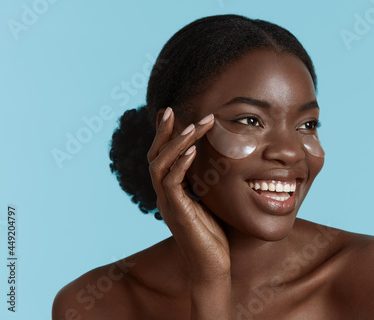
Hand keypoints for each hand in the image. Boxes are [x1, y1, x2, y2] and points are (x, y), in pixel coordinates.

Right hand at [147, 108, 229, 282]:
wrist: (213, 267)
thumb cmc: (214, 235)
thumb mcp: (210, 201)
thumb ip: (205, 182)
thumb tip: (215, 160)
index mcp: (172, 191)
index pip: (162, 156)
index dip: (164, 134)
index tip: (172, 112)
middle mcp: (165, 195)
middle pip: (155, 156)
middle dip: (163, 131)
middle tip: (171, 109)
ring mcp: (168, 204)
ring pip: (160, 166)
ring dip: (176, 143)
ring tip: (192, 125)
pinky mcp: (177, 214)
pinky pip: (172, 184)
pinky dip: (181, 164)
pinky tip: (194, 150)